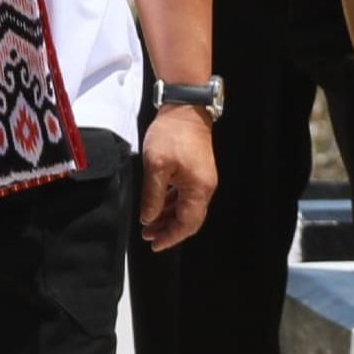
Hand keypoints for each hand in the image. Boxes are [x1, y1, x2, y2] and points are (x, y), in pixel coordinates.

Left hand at [136, 103, 217, 251]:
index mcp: (198, 189)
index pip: (187, 223)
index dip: (171, 237)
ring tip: (149, 223)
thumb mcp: (156, 166)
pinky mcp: (197, 171)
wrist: (185, 108)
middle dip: (169, 230)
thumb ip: (153, 196)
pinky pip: (186, 195)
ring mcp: (203, 179)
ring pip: (187, 208)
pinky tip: (159, 205)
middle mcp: (205, 187)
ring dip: (169, 217)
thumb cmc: (171, 135)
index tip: (154, 245)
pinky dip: (172, 204)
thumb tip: (149, 218)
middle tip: (148, 236)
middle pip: (189, 219)